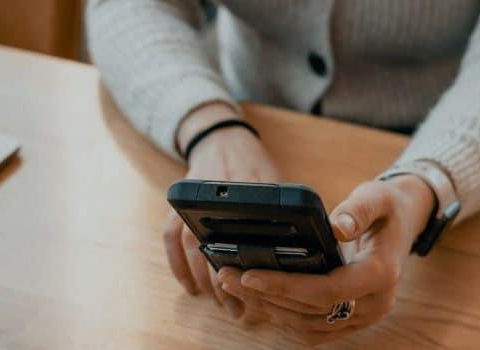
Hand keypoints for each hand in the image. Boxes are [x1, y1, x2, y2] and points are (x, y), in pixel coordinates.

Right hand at [164, 102, 280, 318]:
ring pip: (191, 247)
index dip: (249, 263)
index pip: (244, 230)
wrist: (221, 138)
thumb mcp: (275, 179)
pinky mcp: (177, 206)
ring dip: (204, 280)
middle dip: (225, 282)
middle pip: (213, 246)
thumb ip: (284, 207)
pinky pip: (170, 239)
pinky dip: (177, 266)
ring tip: (221, 304)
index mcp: (242, 189)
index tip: (257, 286)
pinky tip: (190, 288)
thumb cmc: (253, 162)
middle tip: (238, 309)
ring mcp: (191, 202)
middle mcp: (213, 196)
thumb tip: (309, 243)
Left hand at [216, 176, 434, 344]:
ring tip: (233, 285)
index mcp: (381, 274)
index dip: (286, 285)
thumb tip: (336, 227)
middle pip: (310, 311)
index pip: (328, 290)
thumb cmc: (386, 208)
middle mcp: (374, 304)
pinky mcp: (351, 321)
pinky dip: (283, 317)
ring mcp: (363, 317)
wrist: (402, 225)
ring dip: (268, 308)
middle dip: (265, 295)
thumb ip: (358, 209)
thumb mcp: (376, 196)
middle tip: (226, 276)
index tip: (249, 274)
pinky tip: (258, 299)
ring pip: (307, 325)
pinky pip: (312, 330)